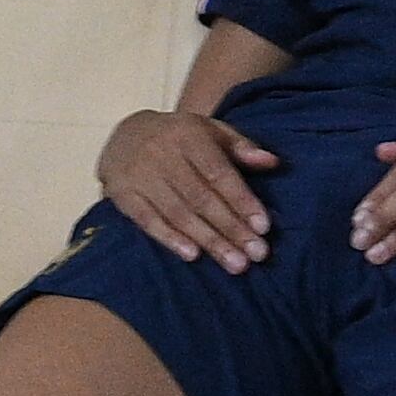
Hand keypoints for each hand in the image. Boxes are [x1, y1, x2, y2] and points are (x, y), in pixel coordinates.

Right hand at [99, 108, 280, 269]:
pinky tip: (192, 255)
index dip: (242, 200)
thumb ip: (241, 147)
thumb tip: (273, 162)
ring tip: (235, 263)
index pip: (219, 173)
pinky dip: (169, 238)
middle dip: (231, 228)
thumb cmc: (181, 138)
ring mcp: (140, 175)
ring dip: (208, 240)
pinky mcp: (123, 194)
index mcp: (189, 136)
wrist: (126, 134)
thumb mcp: (211, 131)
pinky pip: (147, 220)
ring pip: (178, 213)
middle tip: (256, 254)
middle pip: (201, 197)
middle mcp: (162, 154)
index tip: (263, 227)